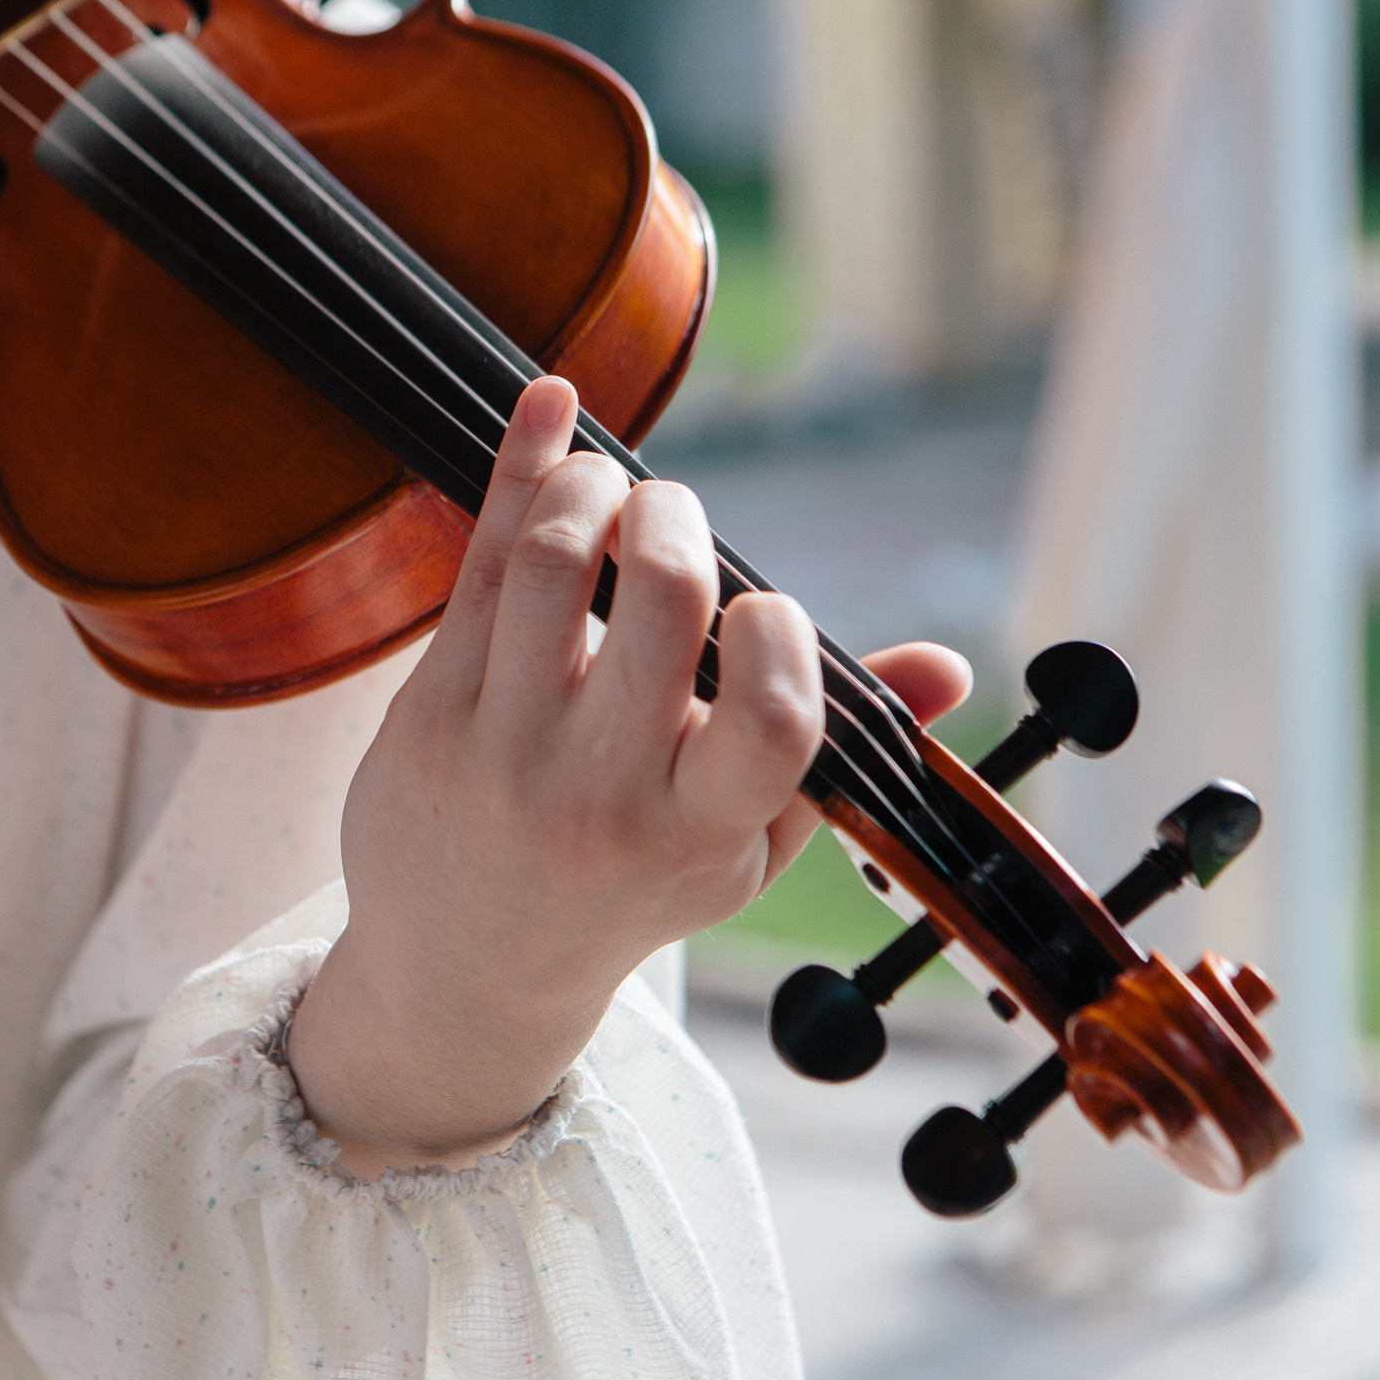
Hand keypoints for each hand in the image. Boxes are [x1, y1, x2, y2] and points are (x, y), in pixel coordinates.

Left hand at [286, 377, 969, 1178]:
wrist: (465, 971)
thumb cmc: (628, 885)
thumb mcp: (739, 845)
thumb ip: (835, 751)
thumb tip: (951, 669)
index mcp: (697, 833)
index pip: (769, 722)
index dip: (779, 632)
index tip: (761, 606)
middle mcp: (598, 796)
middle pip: (657, 607)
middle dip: (678, 519)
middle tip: (673, 511)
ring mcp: (502, 754)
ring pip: (550, 566)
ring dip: (592, 484)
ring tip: (610, 486)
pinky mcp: (428, 715)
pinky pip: (474, 566)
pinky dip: (520, 468)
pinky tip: (550, 408)